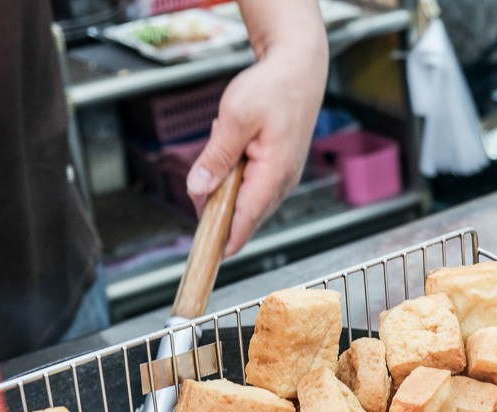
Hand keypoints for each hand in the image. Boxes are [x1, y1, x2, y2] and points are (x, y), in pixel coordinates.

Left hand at [187, 0, 327, 256]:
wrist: (298, 68)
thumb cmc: (273, 87)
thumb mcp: (235, 117)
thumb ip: (216, 157)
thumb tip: (198, 189)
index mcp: (275, 172)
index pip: (247, 219)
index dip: (226, 241)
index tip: (208, 258)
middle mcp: (283, 181)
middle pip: (247, 217)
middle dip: (220, 217)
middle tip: (197, 206)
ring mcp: (283, 177)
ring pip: (248, 203)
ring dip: (227, 193)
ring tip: (219, 159)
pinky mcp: (278, 169)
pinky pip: (252, 187)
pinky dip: (235, 180)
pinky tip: (231, 152)